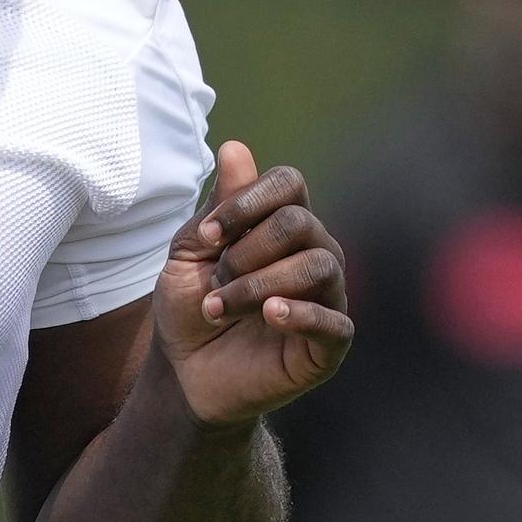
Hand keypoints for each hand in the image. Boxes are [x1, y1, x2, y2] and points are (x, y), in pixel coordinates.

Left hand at [155, 140, 353, 424]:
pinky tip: (270, 316)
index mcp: (284, 226)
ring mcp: (327, 299)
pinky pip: (335, 321)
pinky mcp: (330, 345)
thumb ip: (220, 208)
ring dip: (258, 285)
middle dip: (247, 251)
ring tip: (219, 308)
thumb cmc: (190, 308)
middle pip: (300, 223)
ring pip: (319, 266)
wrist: (185, 374)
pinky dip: (301, 313)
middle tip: (214, 281)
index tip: (207, 237)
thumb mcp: (192, 253)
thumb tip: (236, 147)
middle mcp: (315, 254)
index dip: (247, 201)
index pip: (289, 184)